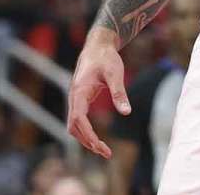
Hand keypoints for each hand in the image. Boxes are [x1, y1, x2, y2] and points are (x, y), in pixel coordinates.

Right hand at [67, 27, 129, 158]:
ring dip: (85, 139)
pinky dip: (85, 132)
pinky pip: (77, 120)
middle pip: (73, 126)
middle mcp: (74, 97)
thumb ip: (119, 93)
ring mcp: (75, 99)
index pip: (78, 119)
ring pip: (73, 125)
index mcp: (79, 91)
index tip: (99, 146)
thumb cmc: (106, 58)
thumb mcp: (115, 73)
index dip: (87, 134)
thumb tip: (126, 112)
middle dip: (87, 141)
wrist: (98, 45)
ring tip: (102, 150)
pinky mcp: (80, 99)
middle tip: (106, 153)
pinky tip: (96, 139)